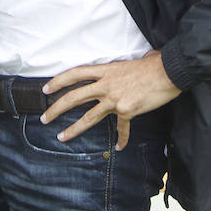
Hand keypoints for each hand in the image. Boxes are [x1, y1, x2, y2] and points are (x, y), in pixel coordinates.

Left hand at [40, 50, 180, 149]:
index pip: (75, 74)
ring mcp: (115, 99)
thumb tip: (110, 75)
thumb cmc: (149, 64)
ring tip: (62, 136)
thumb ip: (113, 71)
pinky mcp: (127, 111)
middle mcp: (106, 84)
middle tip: (44, 117)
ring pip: (89, 116)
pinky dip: (122, 139)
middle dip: (57, 108)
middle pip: (75, 96)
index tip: (46, 89)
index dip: (58, 81)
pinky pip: (122, 129)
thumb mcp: (124, 64)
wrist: (167, 72)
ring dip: (74, 128)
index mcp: (104, 70)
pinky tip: (119, 147)